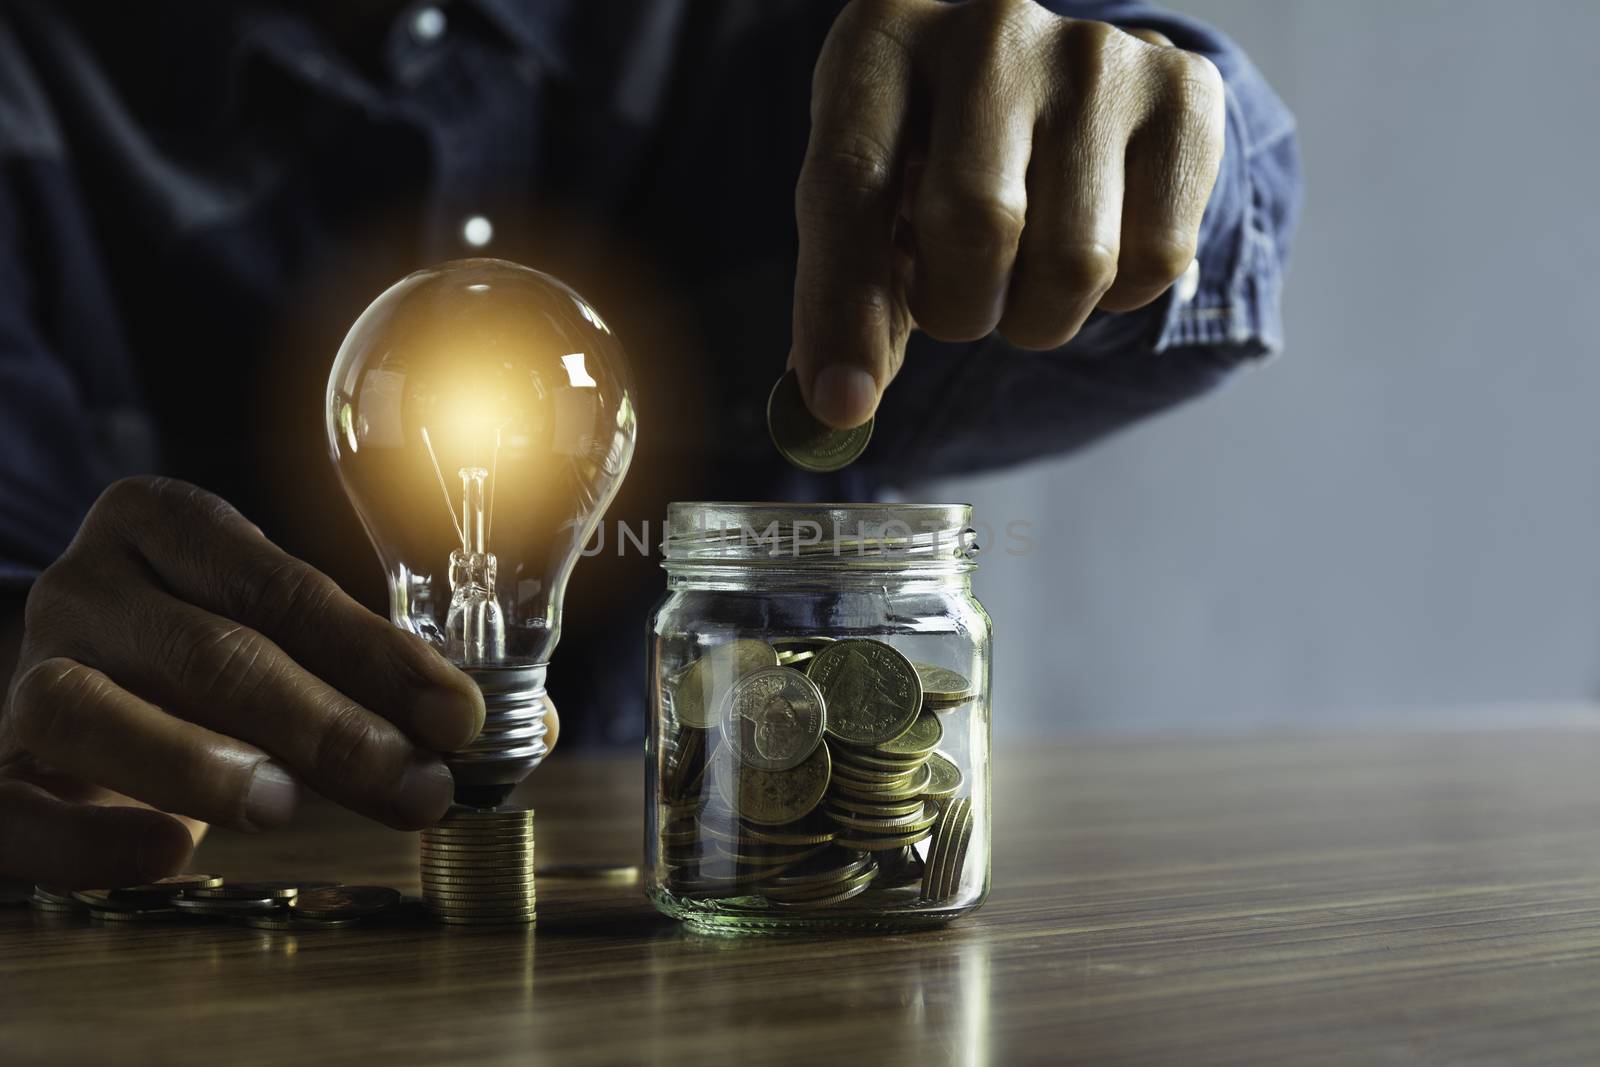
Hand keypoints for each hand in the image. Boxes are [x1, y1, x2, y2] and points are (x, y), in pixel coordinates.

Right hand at [0, 477, 491, 888]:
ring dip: (202, 762)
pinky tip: (169, 856)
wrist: (69, 694)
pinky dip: (90, 838)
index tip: (457, 716)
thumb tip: (524, 731)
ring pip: (91, 706)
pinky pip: (16, 807)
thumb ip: (386, 677)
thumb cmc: (203, 661)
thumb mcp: (288, 640)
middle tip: (416, 787)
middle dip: (330, 725)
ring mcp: (26, 671)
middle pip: (215, 650)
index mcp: (169, 527)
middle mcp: (89, 586)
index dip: (378, 655)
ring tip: (285, 808)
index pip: (285, 586)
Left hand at [790, 0, 1225, 427]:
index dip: (841, 308)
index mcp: (884, 37)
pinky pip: (1155, 260)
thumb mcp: (870, 201)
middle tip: (958, 304)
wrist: (1054, 83)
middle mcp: (990, 26)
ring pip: (1075, 261)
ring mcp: (1096, 53)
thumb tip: (835, 408)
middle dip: (959, 308)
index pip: (850, 183)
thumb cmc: (931, 157)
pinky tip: (1091, 239)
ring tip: (1021, 270)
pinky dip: (1116, 298)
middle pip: (976, 223)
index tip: (841, 403)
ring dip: (1038, 316)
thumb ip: (846, 296)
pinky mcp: (1183, 92)